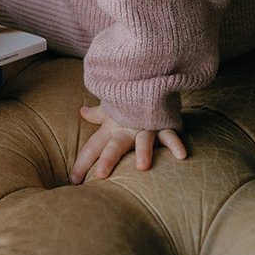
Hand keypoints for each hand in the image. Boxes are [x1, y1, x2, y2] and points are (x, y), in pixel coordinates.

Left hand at [69, 104, 186, 182]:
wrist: (148, 74)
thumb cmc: (128, 96)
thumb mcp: (112, 105)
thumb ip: (98, 113)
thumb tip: (82, 112)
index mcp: (111, 126)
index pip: (94, 146)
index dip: (82, 162)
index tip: (73, 180)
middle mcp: (126, 127)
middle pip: (115, 144)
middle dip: (108, 159)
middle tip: (100, 176)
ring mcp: (145, 125)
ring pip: (143, 139)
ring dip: (143, 151)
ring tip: (142, 167)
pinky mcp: (163, 122)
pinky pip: (170, 133)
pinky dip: (176, 143)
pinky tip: (181, 155)